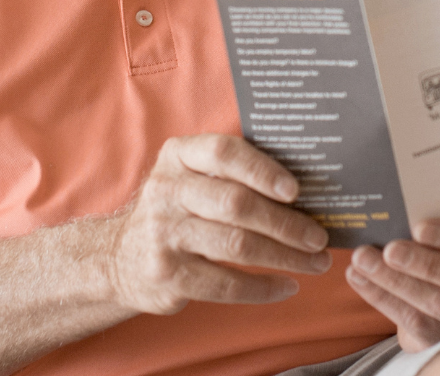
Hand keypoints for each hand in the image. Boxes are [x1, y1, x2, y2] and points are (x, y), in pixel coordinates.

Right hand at [109, 133, 330, 314]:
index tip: (296, 190)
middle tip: (319, 236)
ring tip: (315, 262)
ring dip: (284, 256)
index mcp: (178, 155)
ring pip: (236, 245)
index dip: (262, 170)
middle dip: (286, 223)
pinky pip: (225, 284)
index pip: (223, 153)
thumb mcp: (191, 174)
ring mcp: (164, 234)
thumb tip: (305, 182)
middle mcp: (167, 190)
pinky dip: (262, 287)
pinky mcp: (167, 274)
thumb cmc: (179, 207)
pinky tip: (287, 285)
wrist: (120, 257)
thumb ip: (233, 170)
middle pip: (236, 204)